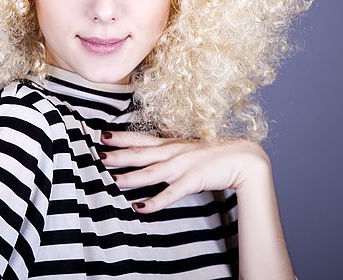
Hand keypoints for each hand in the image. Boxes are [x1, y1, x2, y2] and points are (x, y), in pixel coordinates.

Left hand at [99, 130, 271, 213]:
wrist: (244, 157)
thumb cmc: (216, 155)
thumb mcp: (189, 149)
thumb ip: (172, 153)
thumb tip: (155, 156)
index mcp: (172, 144)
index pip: (142, 138)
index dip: (122, 137)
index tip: (103, 135)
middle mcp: (174, 152)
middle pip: (141, 153)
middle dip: (119, 155)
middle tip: (99, 155)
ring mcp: (183, 166)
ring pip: (152, 172)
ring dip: (132, 177)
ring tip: (113, 181)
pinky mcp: (193, 180)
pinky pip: (170, 194)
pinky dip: (155, 201)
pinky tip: (140, 207)